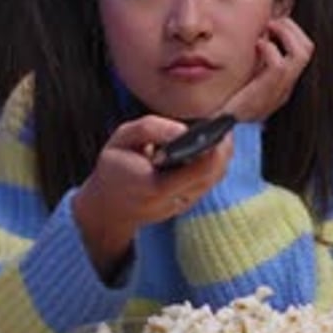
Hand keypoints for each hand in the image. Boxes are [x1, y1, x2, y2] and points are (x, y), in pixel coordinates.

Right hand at [73, 115, 232, 272]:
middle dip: (223, 148)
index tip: (217, 126)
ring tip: (220, 132)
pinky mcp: (186, 204)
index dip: (214, 147)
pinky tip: (211, 147)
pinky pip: (207, 182)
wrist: (108, 207)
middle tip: (224, 125)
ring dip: (221, 156)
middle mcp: (173, 200)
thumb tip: (183, 130)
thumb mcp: (121, 140)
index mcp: (155, 186)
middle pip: (214, 173)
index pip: (201, 169)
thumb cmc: (115, 168)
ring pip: (215, 179)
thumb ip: (151, 130)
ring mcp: (181, 205)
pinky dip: (213, 164)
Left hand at [218, 17, 313, 121]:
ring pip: (300, 54)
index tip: (273, 22)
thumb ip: (257, 57)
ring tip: (266, 29)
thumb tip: (263, 29)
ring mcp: (279, 93)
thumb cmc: (228, 96)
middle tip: (270, 23)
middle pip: (307, 49)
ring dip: (283, 33)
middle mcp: (287, 88)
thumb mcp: (247, 74)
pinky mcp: (265, 95)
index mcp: (284, 83)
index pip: (305, 50)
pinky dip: (269, 49)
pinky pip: (279, 66)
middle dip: (290, 28)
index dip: (293, 31)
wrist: (216, 123)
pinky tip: (257, 46)